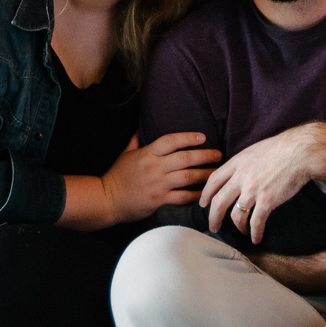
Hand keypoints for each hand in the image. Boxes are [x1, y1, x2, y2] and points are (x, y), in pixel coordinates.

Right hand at [101, 132, 220, 223]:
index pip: (171, 141)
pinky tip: (205, 193)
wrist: (106, 199)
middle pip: (185, 158)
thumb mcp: (125, 154)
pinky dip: (195, 195)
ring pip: (187, 177)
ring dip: (205, 174)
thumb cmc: (116, 176)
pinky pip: (182, 197)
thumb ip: (136, 140)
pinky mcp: (159, 200)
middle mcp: (155, 167)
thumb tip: (141, 126)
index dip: (188, 137)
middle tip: (219, 154)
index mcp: (147, 153)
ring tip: (217, 172)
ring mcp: (158, 184)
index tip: (203, 137)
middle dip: (205, 156)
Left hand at [203, 125, 317, 243]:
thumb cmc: (282, 148)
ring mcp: (253, 190)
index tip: (203, 203)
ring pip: (236, 215)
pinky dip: (255, 232)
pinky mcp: (267, 201)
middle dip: (213, 217)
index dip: (206, 193)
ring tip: (241, 233)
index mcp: (237, 163)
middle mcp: (241, 177)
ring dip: (237, 227)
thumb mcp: (255, 150)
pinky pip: (256, 222)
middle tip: (213, 227)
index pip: (214, 180)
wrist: (300, 152)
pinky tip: (256, 238)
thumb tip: (240, 172)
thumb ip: (244, 162)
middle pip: (219, 201)